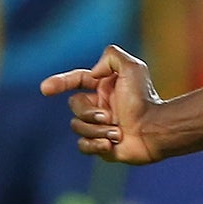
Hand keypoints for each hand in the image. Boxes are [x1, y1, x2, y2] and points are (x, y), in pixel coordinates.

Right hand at [41, 45, 163, 163]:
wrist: (157, 130)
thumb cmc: (145, 100)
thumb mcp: (132, 68)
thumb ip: (111, 57)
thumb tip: (93, 72)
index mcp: (104, 89)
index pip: (76, 81)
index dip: (59, 82)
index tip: (46, 89)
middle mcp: (101, 106)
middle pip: (74, 106)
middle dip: (88, 112)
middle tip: (109, 116)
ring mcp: (101, 127)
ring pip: (77, 126)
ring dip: (97, 129)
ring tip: (118, 132)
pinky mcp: (102, 146)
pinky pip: (82, 146)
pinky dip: (95, 145)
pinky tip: (112, 144)